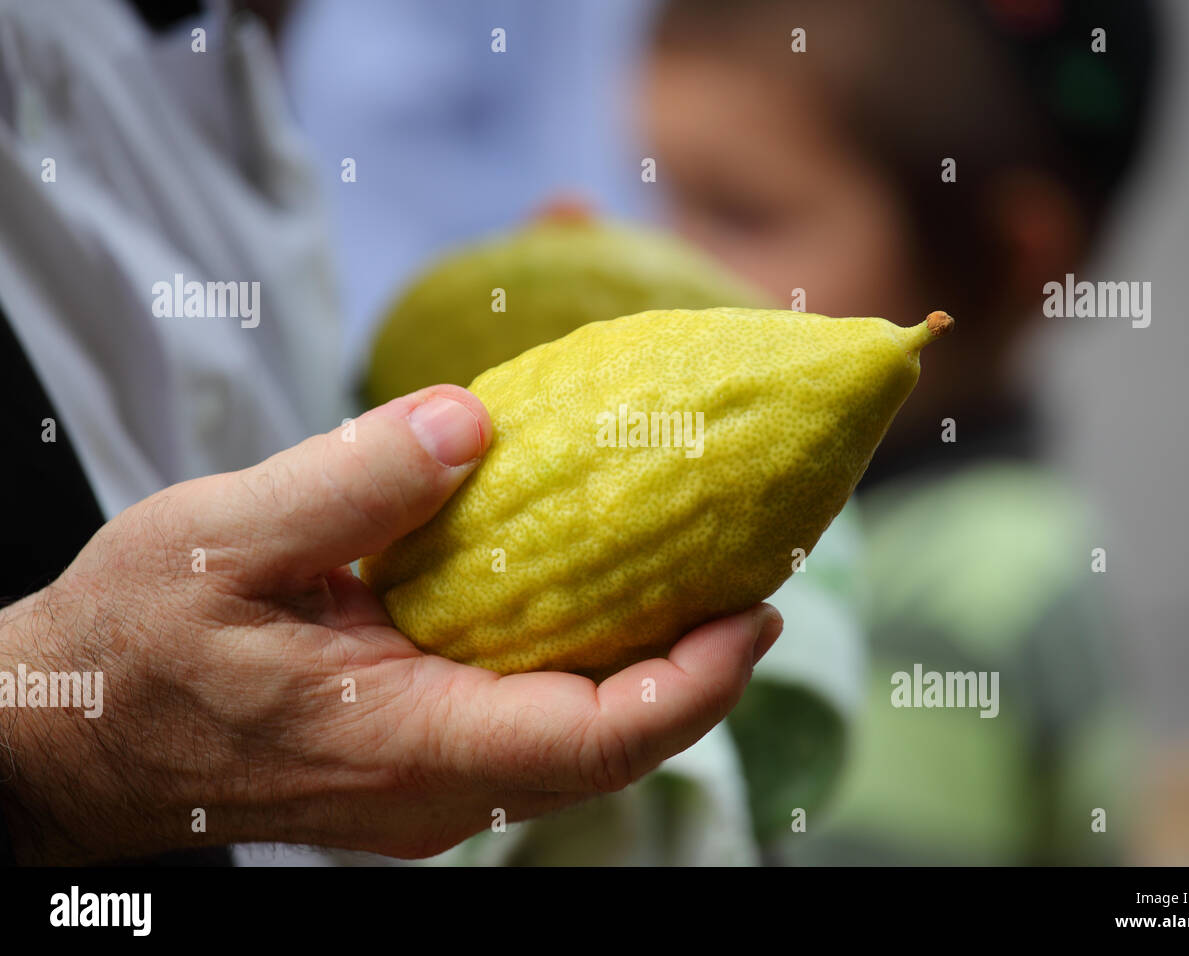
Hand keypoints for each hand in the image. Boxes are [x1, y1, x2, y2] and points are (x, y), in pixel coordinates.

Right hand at [0, 385, 782, 863]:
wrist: (75, 737)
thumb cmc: (133, 645)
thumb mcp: (219, 543)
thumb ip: (348, 487)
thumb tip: (468, 425)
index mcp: (402, 743)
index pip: (591, 741)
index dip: (694, 683)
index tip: (759, 610)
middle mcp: (434, 789)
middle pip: (611, 749)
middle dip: (700, 672)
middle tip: (758, 572)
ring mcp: (430, 788)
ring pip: (580, 745)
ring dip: (655, 672)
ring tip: (707, 581)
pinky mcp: (419, 764)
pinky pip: (536, 729)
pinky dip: (591, 670)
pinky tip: (606, 600)